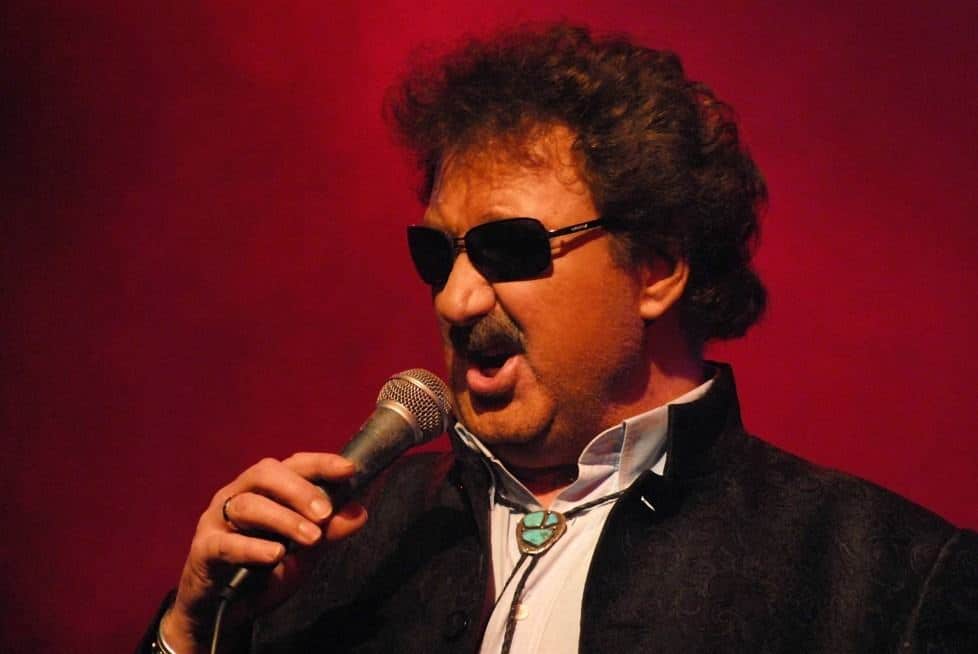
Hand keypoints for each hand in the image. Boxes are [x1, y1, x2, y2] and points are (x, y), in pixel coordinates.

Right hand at [161, 453, 367, 652]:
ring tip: (310, 538)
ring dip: (283, 520)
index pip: (294, 464)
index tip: (349, 470)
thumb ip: (329, 533)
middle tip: (324, 513)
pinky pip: (225, 543)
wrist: (225, 613)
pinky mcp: (204, 549)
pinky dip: (252, 547)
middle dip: (299, 490)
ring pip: (247, 505)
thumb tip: (359, 512)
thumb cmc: (264, 572)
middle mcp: (239, 494)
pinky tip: (275, 555)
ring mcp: (217, 520)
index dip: (321, 463)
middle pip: (266, 474)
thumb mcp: (304, 554)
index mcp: (267, 489)